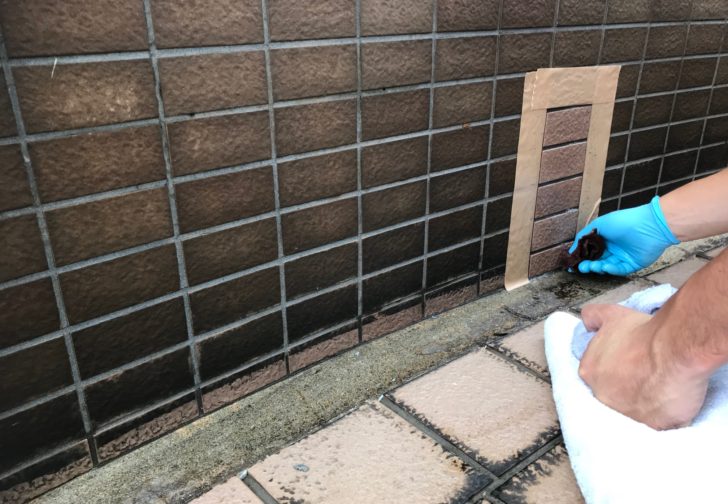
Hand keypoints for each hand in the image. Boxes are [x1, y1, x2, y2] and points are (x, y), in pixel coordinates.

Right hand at [569, 196, 679, 275]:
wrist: (649, 225)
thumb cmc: (623, 221)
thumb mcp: (598, 225)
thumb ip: (583, 237)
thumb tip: (571, 249)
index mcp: (605, 238)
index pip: (590, 250)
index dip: (581, 256)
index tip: (573, 262)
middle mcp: (613, 248)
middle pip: (597, 260)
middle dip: (588, 264)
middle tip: (581, 267)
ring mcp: (622, 257)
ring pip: (606, 266)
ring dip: (598, 267)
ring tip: (593, 266)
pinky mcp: (632, 264)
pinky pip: (619, 270)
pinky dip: (611, 269)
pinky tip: (605, 266)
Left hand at [579, 304, 708, 429]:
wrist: (674, 349)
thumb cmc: (644, 332)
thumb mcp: (612, 315)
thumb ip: (593, 317)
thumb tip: (586, 322)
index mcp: (589, 372)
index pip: (596, 377)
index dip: (615, 373)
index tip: (629, 369)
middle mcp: (601, 396)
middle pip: (611, 397)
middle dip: (626, 390)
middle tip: (645, 378)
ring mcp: (624, 414)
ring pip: (632, 413)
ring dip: (643, 404)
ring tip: (658, 391)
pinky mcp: (650, 427)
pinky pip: (654, 427)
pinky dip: (661, 418)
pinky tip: (668, 405)